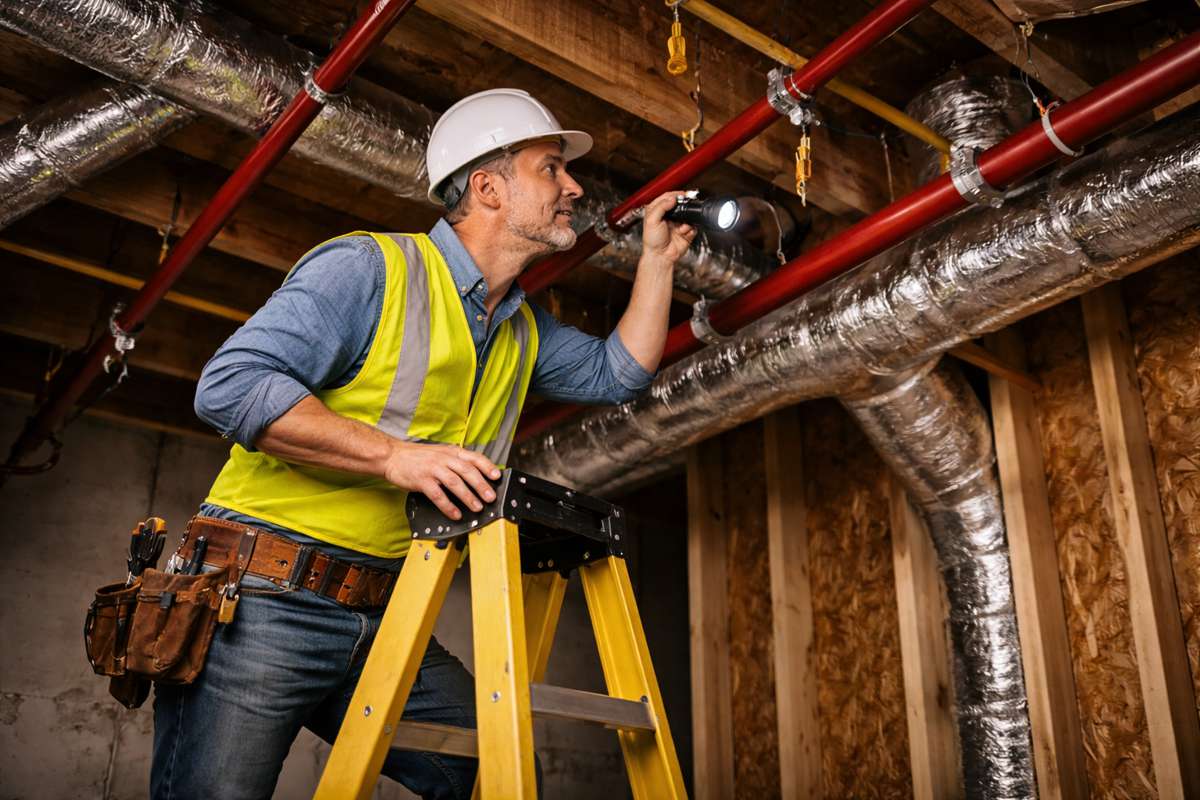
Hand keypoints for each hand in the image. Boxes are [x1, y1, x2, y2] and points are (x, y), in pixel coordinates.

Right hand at [382, 441, 500, 520]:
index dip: (487, 466)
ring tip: (477, 507)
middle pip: (467, 471)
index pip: (474, 457)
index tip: (497, 476)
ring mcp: (432, 469)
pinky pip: (437, 495)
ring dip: (468, 496)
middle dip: (481, 485)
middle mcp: (444, 458)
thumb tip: (476, 475)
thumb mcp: (440, 453)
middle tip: (491, 497)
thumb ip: (456, 462)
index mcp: (451, 452)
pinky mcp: (421, 480)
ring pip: (455, 483)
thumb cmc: (418, 457)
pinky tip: (455, 514)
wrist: (392, 456)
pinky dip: (448, 506)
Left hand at [641, 191, 697, 264]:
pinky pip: (693, 226)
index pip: (667, 197)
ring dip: (687, 219)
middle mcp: (668, 216)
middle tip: (687, 205)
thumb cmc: (652, 241)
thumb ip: (661, 207)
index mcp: (657, 211)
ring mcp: (677, 223)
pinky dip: (690, 228)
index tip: (681, 194)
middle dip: (684, 206)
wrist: (660, 256)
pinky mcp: (685, 231)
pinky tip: (683, 232)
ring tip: (681, 227)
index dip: (675, 194)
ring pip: (688, 215)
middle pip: (680, 204)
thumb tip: (671, 199)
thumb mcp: (652, 220)